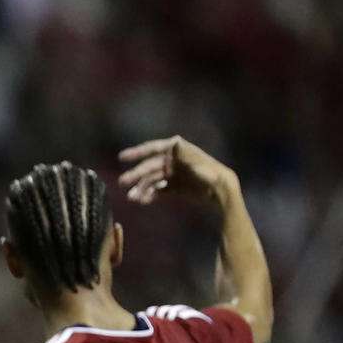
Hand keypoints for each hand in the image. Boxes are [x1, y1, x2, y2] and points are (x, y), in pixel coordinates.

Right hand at [117, 136, 237, 206]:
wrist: (220, 192)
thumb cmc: (211, 174)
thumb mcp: (198, 163)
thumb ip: (185, 153)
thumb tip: (175, 141)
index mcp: (177, 150)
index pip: (153, 148)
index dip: (137, 152)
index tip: (122, 157)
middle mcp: (172, 161)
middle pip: (149, 167)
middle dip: (136, 175)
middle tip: (122, 182)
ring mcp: (172, 175)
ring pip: (151, 180)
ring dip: (141, 188)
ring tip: (132, 198)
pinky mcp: (173, 187)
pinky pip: (157, 191)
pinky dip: (149, 195)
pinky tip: (142, 201)